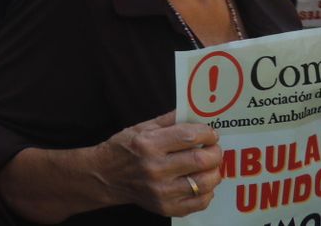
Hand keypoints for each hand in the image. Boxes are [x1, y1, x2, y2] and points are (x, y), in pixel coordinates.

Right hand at [96, 111, 221, 215]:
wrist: (105, 176)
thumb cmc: (124, 148)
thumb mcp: (140, 128)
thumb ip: (168, 120)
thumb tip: (194, 112)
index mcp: (148, 144)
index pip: (189, 136)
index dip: (207, 133)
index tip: (210, 133)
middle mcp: (155, 169)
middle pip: (200, 160)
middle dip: (215, 152)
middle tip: (214, 149)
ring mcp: (161, 191)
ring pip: (205, 183)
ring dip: (214, 172)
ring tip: (210, 166)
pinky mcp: (166, 207)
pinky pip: (200, 202)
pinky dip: (207, 192)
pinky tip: (200, 182)